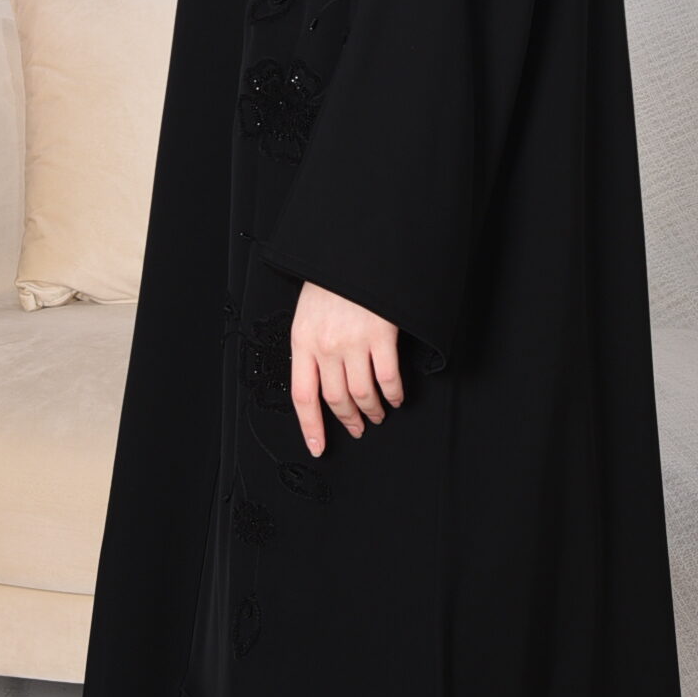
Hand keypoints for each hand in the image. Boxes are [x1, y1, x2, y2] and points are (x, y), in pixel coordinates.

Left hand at [290, 281, 404, 455]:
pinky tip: (396, 397)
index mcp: (302, 340)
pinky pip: (388, 379)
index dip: (311, 427)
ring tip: (378, 414)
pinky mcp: (381, 336)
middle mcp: (325, 345)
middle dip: (348, 419)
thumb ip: (311, 344)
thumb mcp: (308, 311)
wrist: (354, 249)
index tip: (319, 447)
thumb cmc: (331, 278)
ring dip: (372, 410)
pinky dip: (394, 394)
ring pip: (362, 394)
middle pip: (335, 399)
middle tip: (357, 427)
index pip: (302, 396)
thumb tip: (321, 378)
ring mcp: (353, 341)